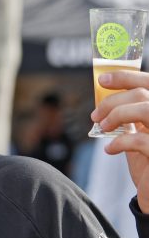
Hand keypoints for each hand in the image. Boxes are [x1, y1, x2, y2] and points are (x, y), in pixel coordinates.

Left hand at [91, 70, 148, 212]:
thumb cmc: (147, 160)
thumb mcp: (138, 132)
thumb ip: (130, 114)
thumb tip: (106, 95)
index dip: (127, 77)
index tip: (102, 80)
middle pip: (143, 94)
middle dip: (112, 101)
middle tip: (95, 116)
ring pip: (146, 109)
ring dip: (117, 116)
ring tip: (103, 128)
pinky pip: (141, 140)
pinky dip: (119, 142)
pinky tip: (109, 150)